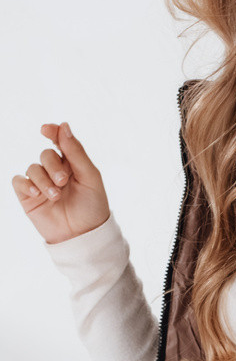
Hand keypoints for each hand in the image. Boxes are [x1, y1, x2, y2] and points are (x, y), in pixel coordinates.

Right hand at [11, 122, 110, 244]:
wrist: (84, 235)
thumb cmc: (92, 206)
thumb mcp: (89, 176)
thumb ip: (76, 152)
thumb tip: (63, 126)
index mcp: (73, 163)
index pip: (59, 141)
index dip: (52, 132)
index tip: (46, 129)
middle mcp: (55, 171)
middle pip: (45, 155)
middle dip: (53, 166)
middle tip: (63, 181)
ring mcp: (40, 183)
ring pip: (32, 168)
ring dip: (43, 180)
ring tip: (55, 195)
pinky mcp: (28, 196)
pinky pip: (18, 181)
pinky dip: (25, 183)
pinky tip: (35, 192)